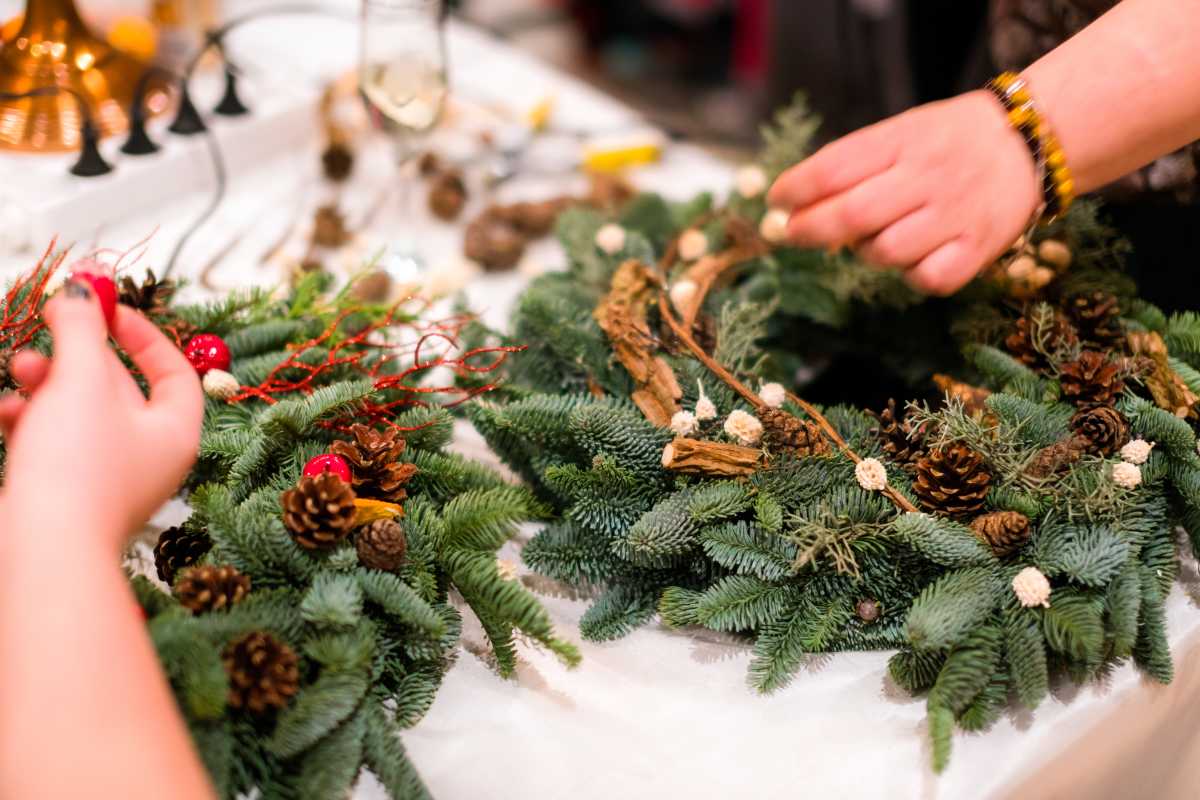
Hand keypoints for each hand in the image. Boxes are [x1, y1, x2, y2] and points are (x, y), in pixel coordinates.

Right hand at [0, 279, 203, 548]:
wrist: (42, 551)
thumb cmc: (78, 464)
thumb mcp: (83, 382)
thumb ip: (83, 328)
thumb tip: (83, 287)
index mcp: (175, 431)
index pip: (175, 371)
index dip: (144, 334)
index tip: (106, 308)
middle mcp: (149, 456)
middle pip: (119, 386)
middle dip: (79, 353)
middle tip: (49, 322)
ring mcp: (107, 478)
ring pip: (77, 412)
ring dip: (47, 382)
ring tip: (21, 369)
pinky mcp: (66, 494)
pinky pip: (51, 443)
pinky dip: (29, 420)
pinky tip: (7, 412)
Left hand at [768, 90, 1042, 294]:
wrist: (1028, 143)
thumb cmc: (945, 143)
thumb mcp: (900, 132)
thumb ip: (852, 165)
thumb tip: (791, 206)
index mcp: (903, 140)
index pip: (834, 167)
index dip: (795, 189)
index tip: (776, 201)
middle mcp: (929, 176)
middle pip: (852, 215)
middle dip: (809, 230)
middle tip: (790, 233)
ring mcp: (956, 215)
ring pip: (884, 253)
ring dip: (863, 252)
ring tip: (871, 238)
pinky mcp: (978, 250)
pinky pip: (925, 279)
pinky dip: (909, 275)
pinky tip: (912, 257)